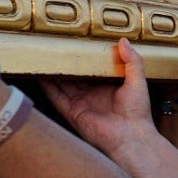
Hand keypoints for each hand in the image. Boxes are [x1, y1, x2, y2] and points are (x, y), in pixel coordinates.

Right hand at [43, 38, 157, 155]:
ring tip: (43, 57)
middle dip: (65, 64)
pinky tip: (39, 74)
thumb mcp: (138, 81)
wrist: (131, 137)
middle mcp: (92, 95)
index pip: (92, 70)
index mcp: (107, 87)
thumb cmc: (138, 112)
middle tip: (55, 48)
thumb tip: (123, 40)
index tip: (76, 44)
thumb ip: (132, 60)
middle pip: (74, 76)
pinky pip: (56, 97)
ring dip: (53, 73)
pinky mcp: (72, 112)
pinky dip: (47, 87)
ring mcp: (80, 104)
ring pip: (61, 85)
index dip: (84, 59)